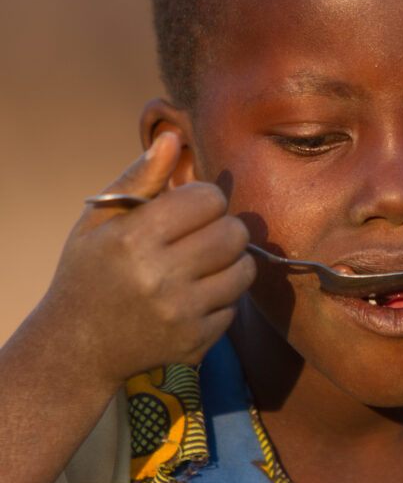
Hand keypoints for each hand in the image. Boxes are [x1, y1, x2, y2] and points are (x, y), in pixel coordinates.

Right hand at [44, 132, 255, 385]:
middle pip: (233, 232)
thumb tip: (173, 137)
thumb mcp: (100, 221)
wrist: (78, 346)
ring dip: (230, 261)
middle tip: (202, 235)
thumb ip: (139, 178)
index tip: (190, 208)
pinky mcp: (196, 341)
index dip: (204, 198)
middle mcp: (159, 277)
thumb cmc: (90, 271)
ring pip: (244, 269)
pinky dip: (221, 297)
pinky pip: (235, 305)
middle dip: (222, 227)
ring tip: (204, 262)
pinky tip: (194, 296)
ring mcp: (181, 313)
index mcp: (133, 239)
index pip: (207, 199)